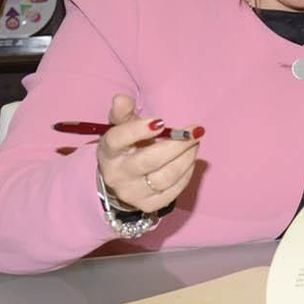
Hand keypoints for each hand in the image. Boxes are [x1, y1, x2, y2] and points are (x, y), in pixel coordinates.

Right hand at [96, 93, 202, 212]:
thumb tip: (121, 98)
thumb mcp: (121, 126)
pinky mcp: (149, 205)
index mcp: (109, 150)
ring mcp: (133, 192)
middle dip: (176, 145)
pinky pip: (174, 190)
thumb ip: (123, 112)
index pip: (118, 139)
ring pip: (166, 177)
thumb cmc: (127, 145)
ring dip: (186, 158)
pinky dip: (187, 173)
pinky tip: (189, 160)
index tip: (161, 121)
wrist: (123, 178)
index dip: (138, 130)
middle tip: (194, 132)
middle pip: (149, 160)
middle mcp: (117, 174)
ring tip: (194, 143)